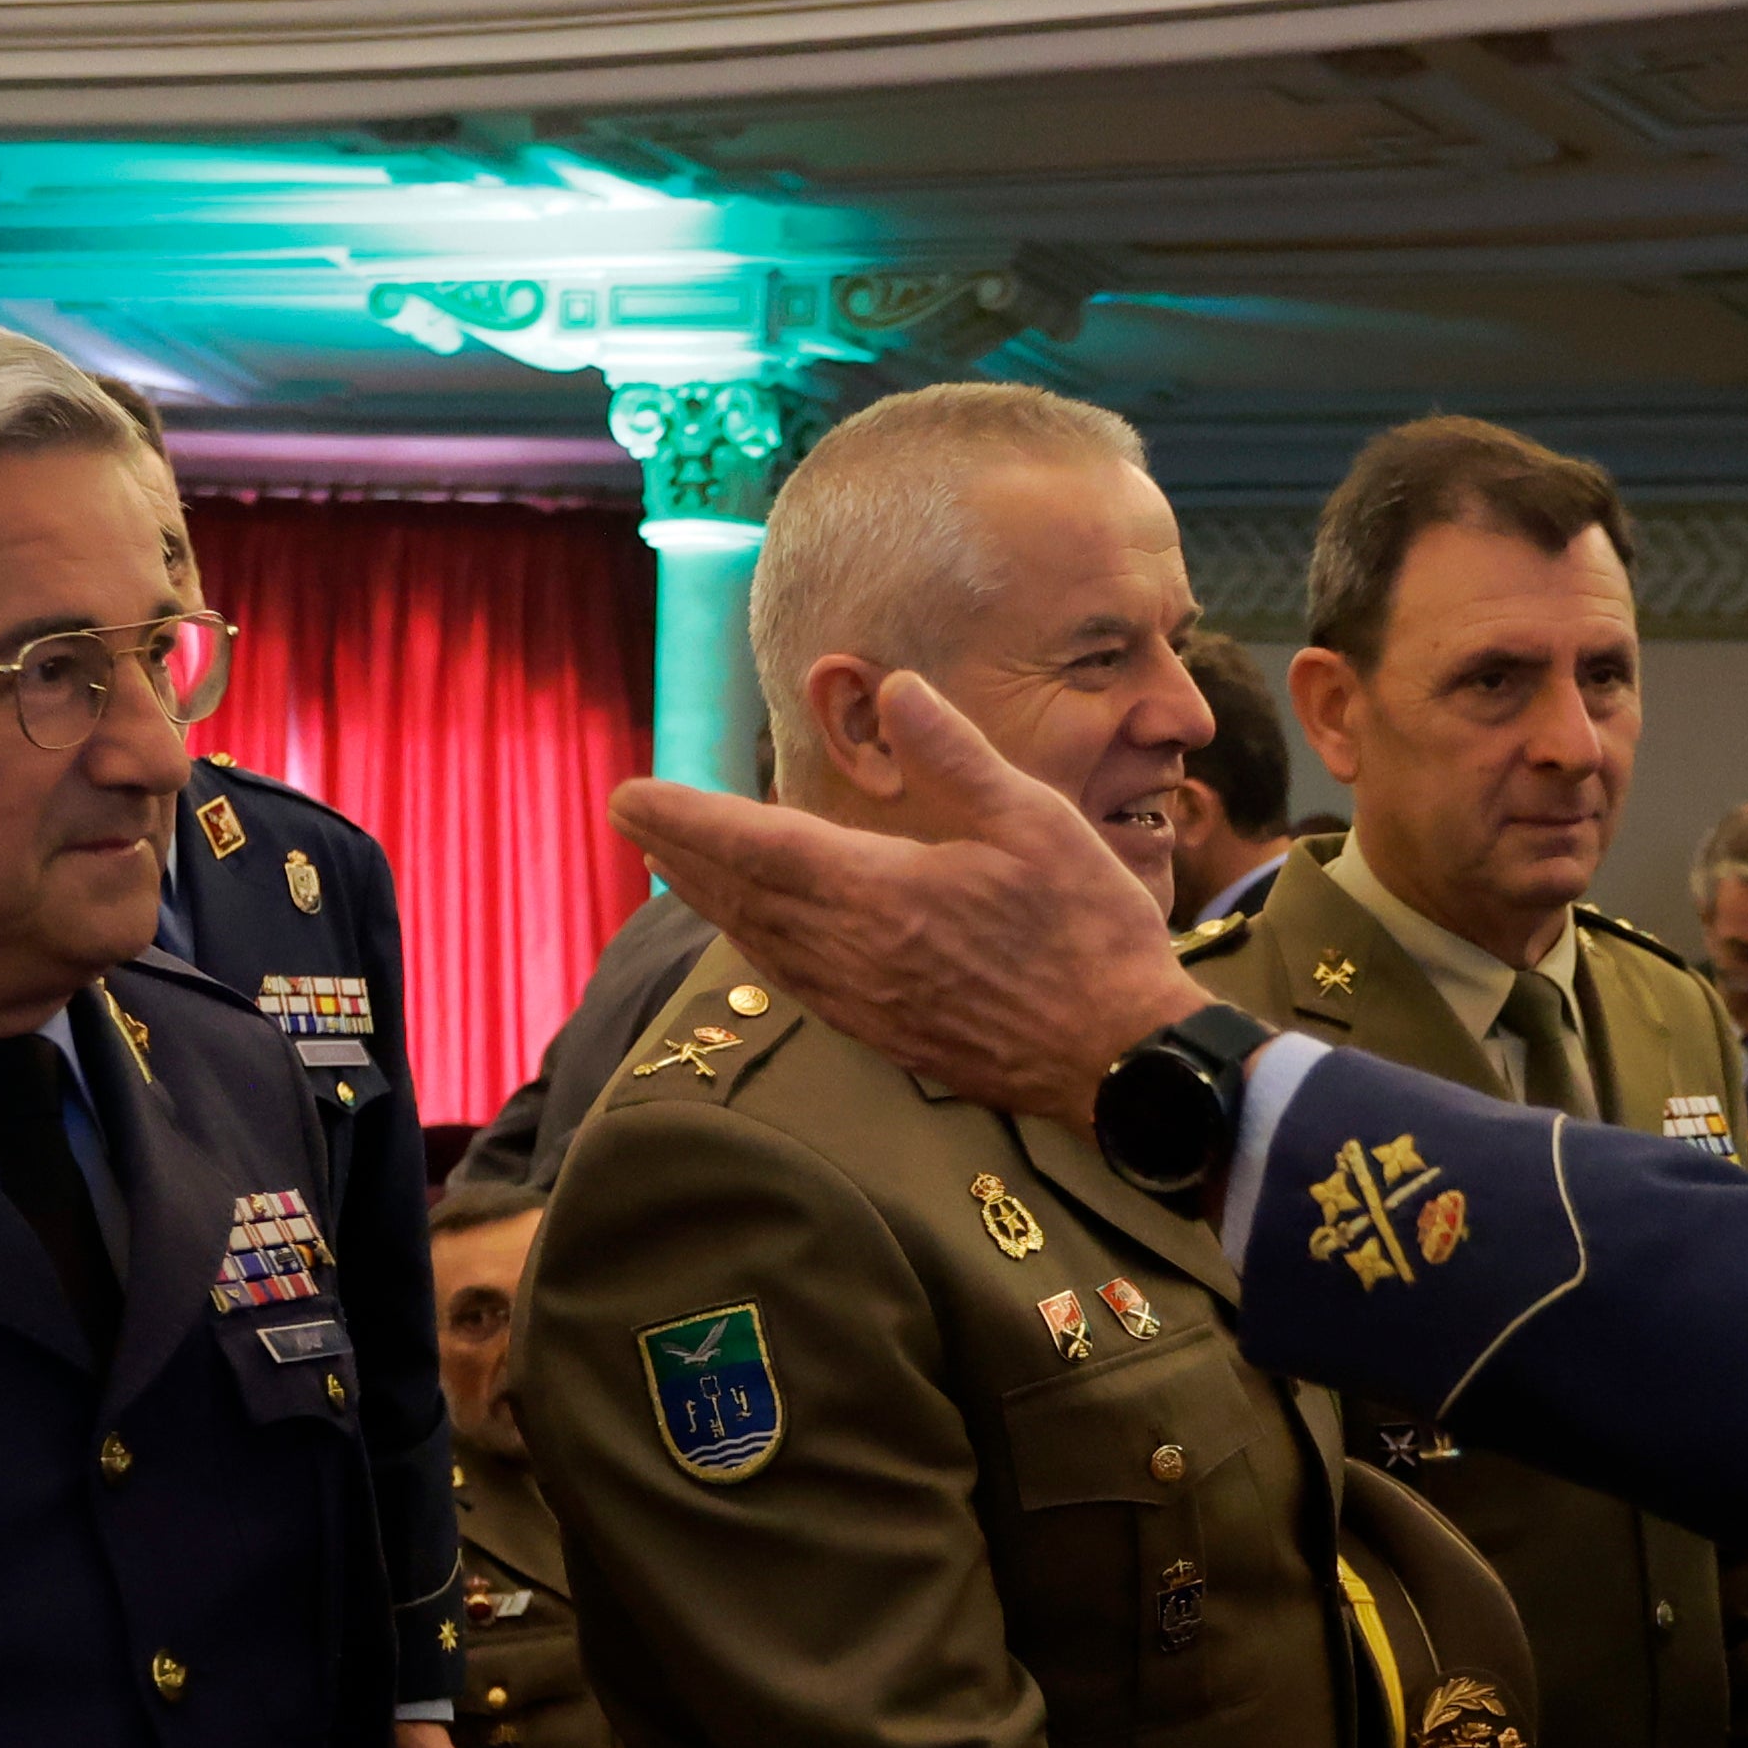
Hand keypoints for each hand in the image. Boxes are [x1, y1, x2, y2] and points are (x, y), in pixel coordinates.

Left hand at [607, 673, 1208, 1123]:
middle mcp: (853, 955)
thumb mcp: (1034, 820)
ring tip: (670, 866)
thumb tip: (895, 687)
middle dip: (678, 853)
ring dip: (708, 900)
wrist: (1121, 1059)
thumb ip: (955, 754)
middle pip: (740, 897)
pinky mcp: (886, 1034)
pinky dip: (756, 945)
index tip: (627, 794)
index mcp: (882, 895)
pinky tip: (753, 934)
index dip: (686, 818)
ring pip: (761, 943)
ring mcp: (865, 1003)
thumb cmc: (1088, 935)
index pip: (756, 847)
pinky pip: (795, 981)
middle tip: (626, 816)